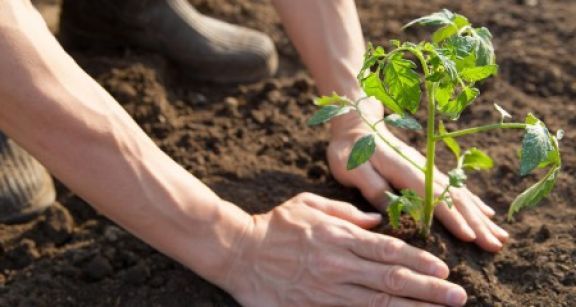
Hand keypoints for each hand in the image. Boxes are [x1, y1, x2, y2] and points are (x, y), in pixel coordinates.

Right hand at [220, 193, 466, 306]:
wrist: (239, 252)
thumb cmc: (275, 225)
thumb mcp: (309, 203)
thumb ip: (346, 212)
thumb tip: (378, 220)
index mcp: (340, 235)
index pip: (388, 249)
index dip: (419, 259)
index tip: (443, 267)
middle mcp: (340, 263)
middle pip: (392, 277)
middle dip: (429, 287)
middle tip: (458, 295)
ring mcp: (330, 288)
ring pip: (379, 300)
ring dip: (414, 306)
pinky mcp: (317, 304)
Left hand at [328, 119, 508, 251]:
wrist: (356, 125)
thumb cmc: (351, 151)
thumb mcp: (353, 170)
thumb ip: (374, 189)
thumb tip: (396, 214)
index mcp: (405, 171)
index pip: (434, 197)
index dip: (452, 218)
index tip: (470, 238)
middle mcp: (423, 169)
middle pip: (455, 198)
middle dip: (476, 223)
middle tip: (495, 246)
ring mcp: (428, 169)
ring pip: (460, 195)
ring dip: (480, 216)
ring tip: (500, 236)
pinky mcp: (427, 171)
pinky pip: (456, 188)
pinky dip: (473, 202)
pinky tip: (487, 214)